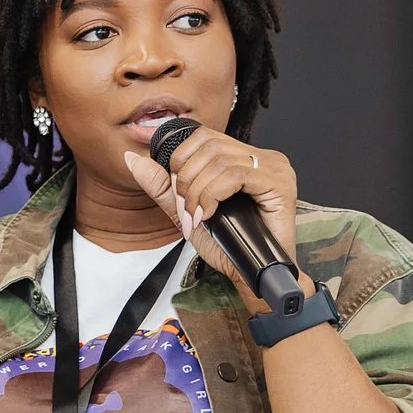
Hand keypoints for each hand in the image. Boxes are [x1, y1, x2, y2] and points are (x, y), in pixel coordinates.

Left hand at [123, 133, 302, 312]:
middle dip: (186, 180)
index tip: (178, 195)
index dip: (180, 161)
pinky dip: (213, 194)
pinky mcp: (280, 183)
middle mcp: (261, 157)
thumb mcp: (186, 211)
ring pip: (219, 160)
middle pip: (209, 146)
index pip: (203, 137)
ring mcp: (274, 168)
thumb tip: (133, 159)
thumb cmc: (229, 247)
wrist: (253, 276)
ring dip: (197, 192)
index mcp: (243, 157)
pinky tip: (210, 214)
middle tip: (187, 210)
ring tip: (197, 216)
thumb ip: (162, 185)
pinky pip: (237, 174)